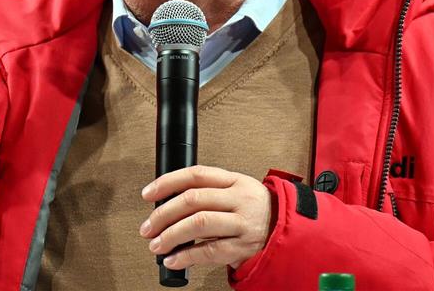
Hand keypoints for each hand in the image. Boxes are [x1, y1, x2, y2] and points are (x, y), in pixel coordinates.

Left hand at [139, 165, 271, 270]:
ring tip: (157, 244)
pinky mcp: (242, 247)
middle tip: (148, 226)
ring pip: (199, 224)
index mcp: (234, 180)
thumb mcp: (236, 189)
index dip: (167, 183)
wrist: (285, 229)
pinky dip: (186, 256)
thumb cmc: (254, 209)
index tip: (148, 194)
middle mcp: (239, 199)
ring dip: (171, 235)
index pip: (195, 174)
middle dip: (163, 214)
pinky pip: (209, 251)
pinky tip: (173, 259)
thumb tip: (167, 202)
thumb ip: (207, 190)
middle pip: (193, 200)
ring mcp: (242, 223)